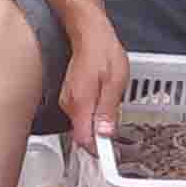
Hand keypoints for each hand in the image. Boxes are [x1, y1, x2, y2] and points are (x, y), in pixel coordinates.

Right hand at [58, 9, 130, 154]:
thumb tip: (105, 133)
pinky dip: (94, 113)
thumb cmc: (103, 52)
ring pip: (83, 124)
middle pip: (84, 135)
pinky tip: (104, 99)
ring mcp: (67, 100)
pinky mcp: (70, 96)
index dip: (99, 151)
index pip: (85, 140)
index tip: (112, 153)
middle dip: (101, 136)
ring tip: (112, 105)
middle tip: (118, 126)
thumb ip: (108, 110)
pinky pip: (82, 114)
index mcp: (80, 103)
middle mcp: (69, 105)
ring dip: (98, 123)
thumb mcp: (115, 82)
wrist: (89, 32)